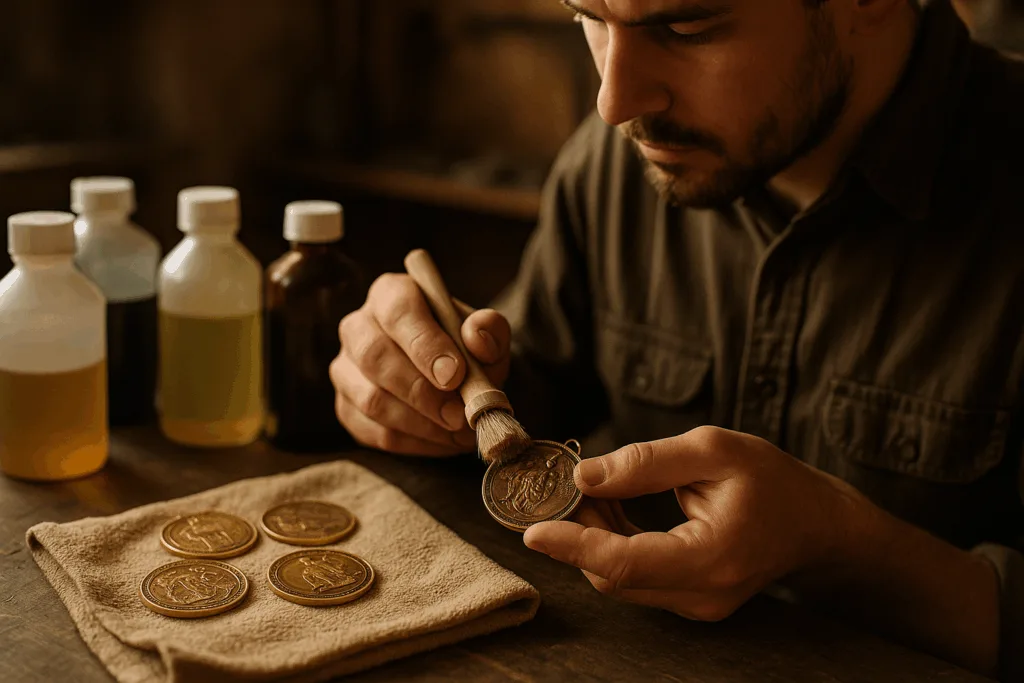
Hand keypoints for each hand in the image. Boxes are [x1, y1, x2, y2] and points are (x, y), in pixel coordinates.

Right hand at [330, 273, 511, 455]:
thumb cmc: (466, 348)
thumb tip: (476, 337)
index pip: (398, 311)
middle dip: (421, 392)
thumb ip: (488, 330)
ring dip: (421, 424)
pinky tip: (444, 441)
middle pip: (375, 356)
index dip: (424, 344)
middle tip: (459, 415)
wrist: (453, 379)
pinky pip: (375, 432)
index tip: (454, 376)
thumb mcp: (487, 333)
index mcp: (391, 294)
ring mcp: (345, 370)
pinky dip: (415, 443)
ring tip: (460, 432)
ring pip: (372, 400)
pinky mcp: (347, 408)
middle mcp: (358, 327)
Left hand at [523, 426, 862, 620]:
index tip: (532, 530)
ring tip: (594, 490)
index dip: (574, 545)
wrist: (817, 523)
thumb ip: (645, 463)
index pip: (626, 563)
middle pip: (614, 575)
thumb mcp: (713, 450)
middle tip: (565, 485)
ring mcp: (697, 605)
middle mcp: (702, 595)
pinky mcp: (691, 601)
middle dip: (579, 532)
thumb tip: (583, 476)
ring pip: (621, 579)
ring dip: (594, 537)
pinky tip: (613, 508)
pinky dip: (613, 544)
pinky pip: (636, 577)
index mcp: (712, 558)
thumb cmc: (772, 481)